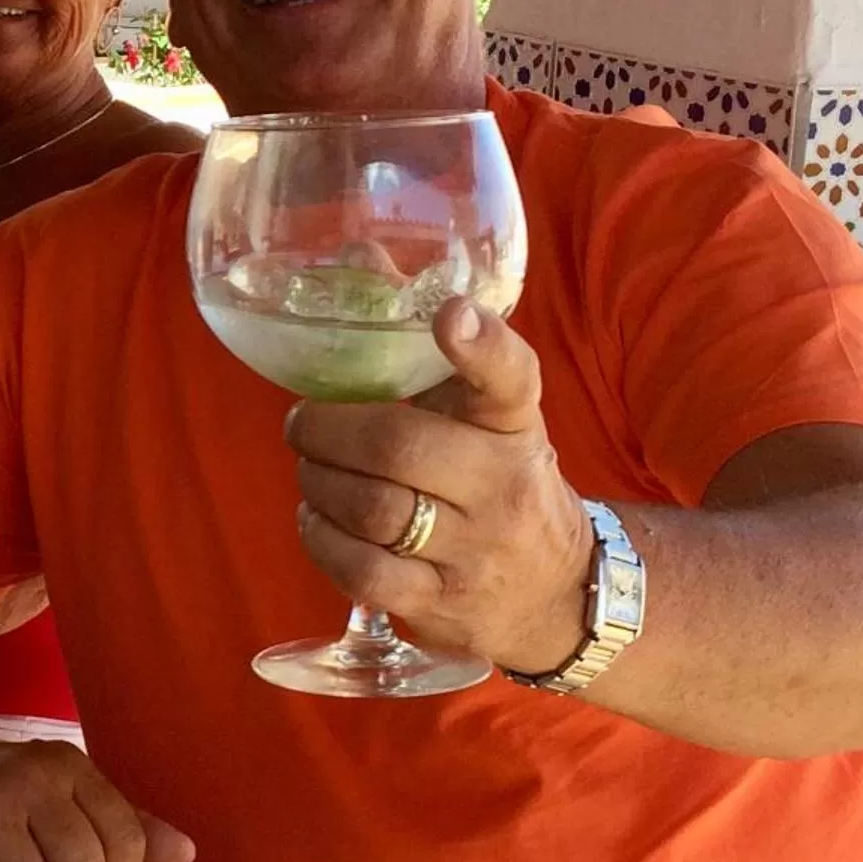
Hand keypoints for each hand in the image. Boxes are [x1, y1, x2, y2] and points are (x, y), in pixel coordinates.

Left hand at [285, 297, 593, 674]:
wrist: (560, 593)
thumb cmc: (496, 478)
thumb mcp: (481, 411)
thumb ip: (421, 344)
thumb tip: (355, 254)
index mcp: (512, 424)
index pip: (509, 377)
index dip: (480, 343)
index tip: (450, 315)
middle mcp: (503, 485)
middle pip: (398, 447)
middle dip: (326, 429)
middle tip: (301, 422)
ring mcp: (477, 553)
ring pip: (372, 510)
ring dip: (318, 483)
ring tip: (311, 469)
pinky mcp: (444, 606)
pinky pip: (362, 572)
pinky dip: (321, 538)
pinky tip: (318, 518)